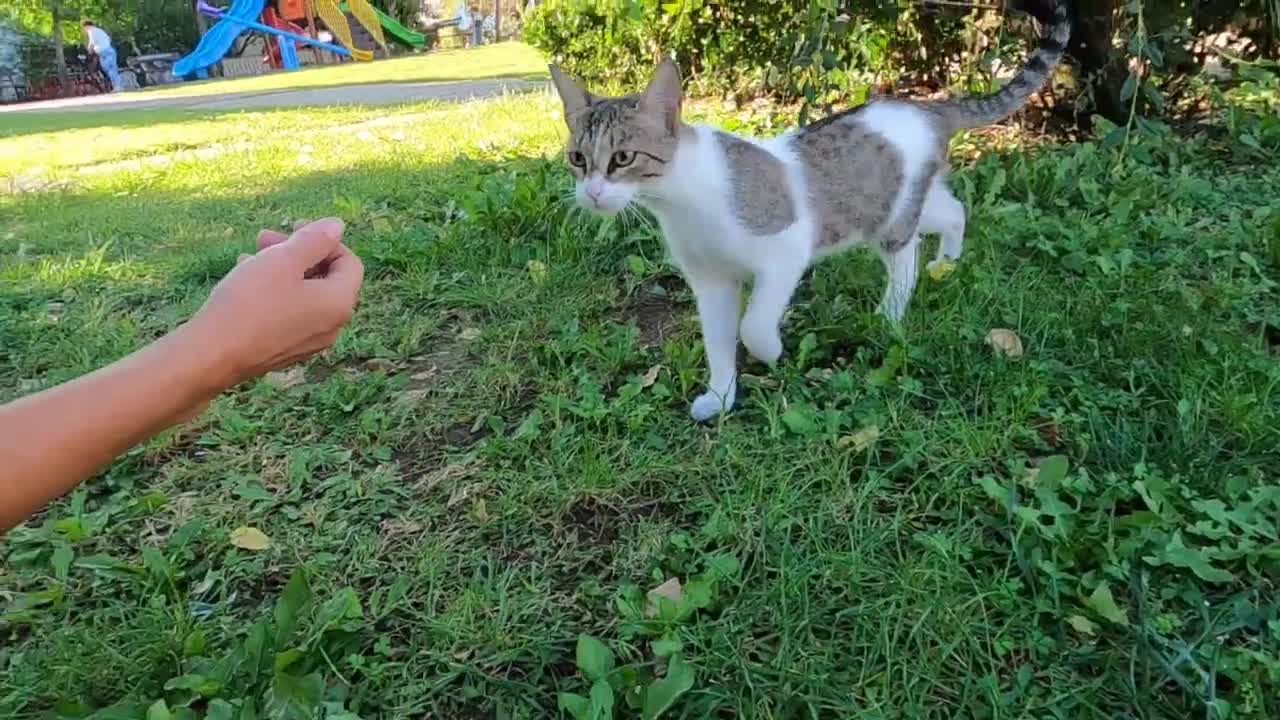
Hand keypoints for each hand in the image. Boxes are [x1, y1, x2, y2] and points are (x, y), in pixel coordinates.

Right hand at [186, 218, 363, 389]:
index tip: (294, 226)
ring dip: (282, 269)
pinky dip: (274, 292)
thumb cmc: (251, 301)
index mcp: (339, 303)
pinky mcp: (287, 351)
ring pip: (304, 294)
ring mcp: (310, 342)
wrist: (213, 354)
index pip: (349, 263)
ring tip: (249, 255)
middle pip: (326, 278)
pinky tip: (245, 280)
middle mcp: (332, 326)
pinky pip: (289, 313)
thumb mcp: (284, 260)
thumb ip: (315, 240)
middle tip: (263, 237)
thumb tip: (337, 226)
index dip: (325, 240)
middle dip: (298, 252)